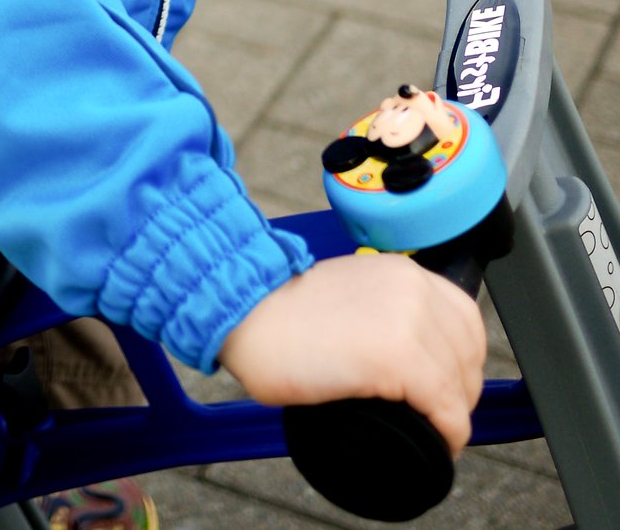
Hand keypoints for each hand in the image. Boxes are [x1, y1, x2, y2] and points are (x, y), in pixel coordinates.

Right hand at [218, 253, 485, 455]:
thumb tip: (408, 350)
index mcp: (402, 272)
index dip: (462, 359)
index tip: (448, 384)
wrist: (246, 311)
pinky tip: (436, 442)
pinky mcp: (398, 358)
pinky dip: (448, 432)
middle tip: (438, 414)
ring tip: (433, 431)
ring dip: (452, 415)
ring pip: (460, 384)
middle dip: (460, 390)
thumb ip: (383, 308)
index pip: (466, 318)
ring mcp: (408, 322)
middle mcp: (413, 289)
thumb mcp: (348, 292)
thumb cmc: (282, 310)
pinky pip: (445, 407)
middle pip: (468, 353)